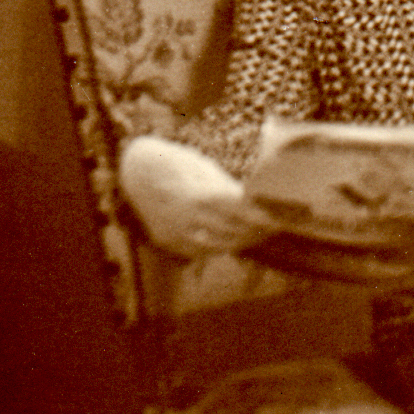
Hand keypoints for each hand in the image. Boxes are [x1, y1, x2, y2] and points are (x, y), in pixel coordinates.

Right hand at [118, 135, 282, 258]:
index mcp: (198, 195)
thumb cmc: (175, 163)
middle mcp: (187, 218)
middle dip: (256, 231)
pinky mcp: (168, 241)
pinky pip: (200, 251)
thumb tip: (254, 202)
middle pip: (231, 231)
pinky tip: (233, 239)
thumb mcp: (204, 168)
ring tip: (259, 234)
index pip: (237, 211)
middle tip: (276, 228)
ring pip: (218, 246)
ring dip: (241, 241)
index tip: (278, 220)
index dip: (259, 217)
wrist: (135, 172)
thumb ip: (226, 188)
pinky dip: (219, 246)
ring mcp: (176, 233)